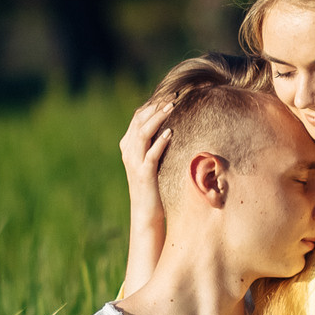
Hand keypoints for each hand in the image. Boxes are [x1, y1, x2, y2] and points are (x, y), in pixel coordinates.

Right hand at [119, 96, 176, 296]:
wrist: (148, 221)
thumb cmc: (159, 194)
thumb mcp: (161, 167)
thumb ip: (165, 150)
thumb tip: (184, 133)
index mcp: (132, 149)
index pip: (138, 119)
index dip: (153, 105)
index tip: (171, 93)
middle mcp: (130, 154)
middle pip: (138, 122)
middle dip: (155, 106)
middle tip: (173, 95)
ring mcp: (134, 165)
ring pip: (140, 134)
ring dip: (156, 119)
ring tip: (171, 106)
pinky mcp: (142, 177)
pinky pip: (149, 156)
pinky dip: (158, 143)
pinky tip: (170, 133)